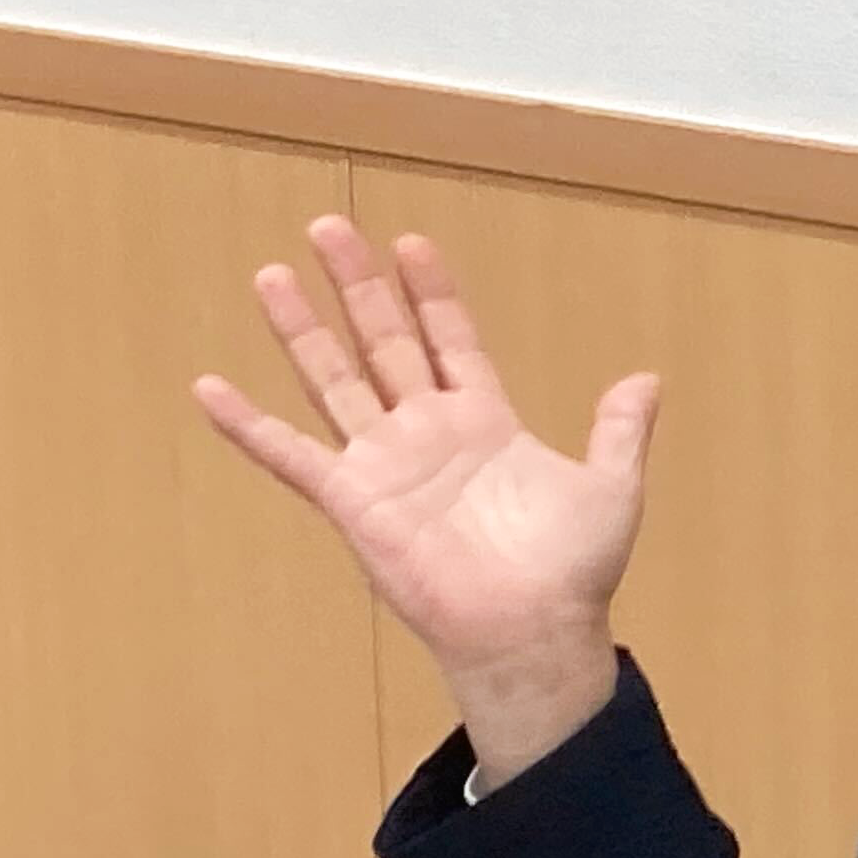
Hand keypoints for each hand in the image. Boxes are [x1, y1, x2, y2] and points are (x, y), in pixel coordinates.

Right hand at [194, 216, 659, 782]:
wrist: (533, 631)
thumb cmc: (572, 571)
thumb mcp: (611, 487)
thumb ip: (620, 430)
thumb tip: (647, 379)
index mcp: (485, 423)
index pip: (451, 340)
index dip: (433, 293)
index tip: (412, 243)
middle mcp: (427, 434)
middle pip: (384, 342)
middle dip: (358, 285)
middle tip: (329, 226)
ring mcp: (385, 465)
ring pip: (334, 381)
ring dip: (302, 330)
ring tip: (273, 275)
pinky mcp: (353, 502)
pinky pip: (291, 457)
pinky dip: (249, 426)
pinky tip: (210, 389)